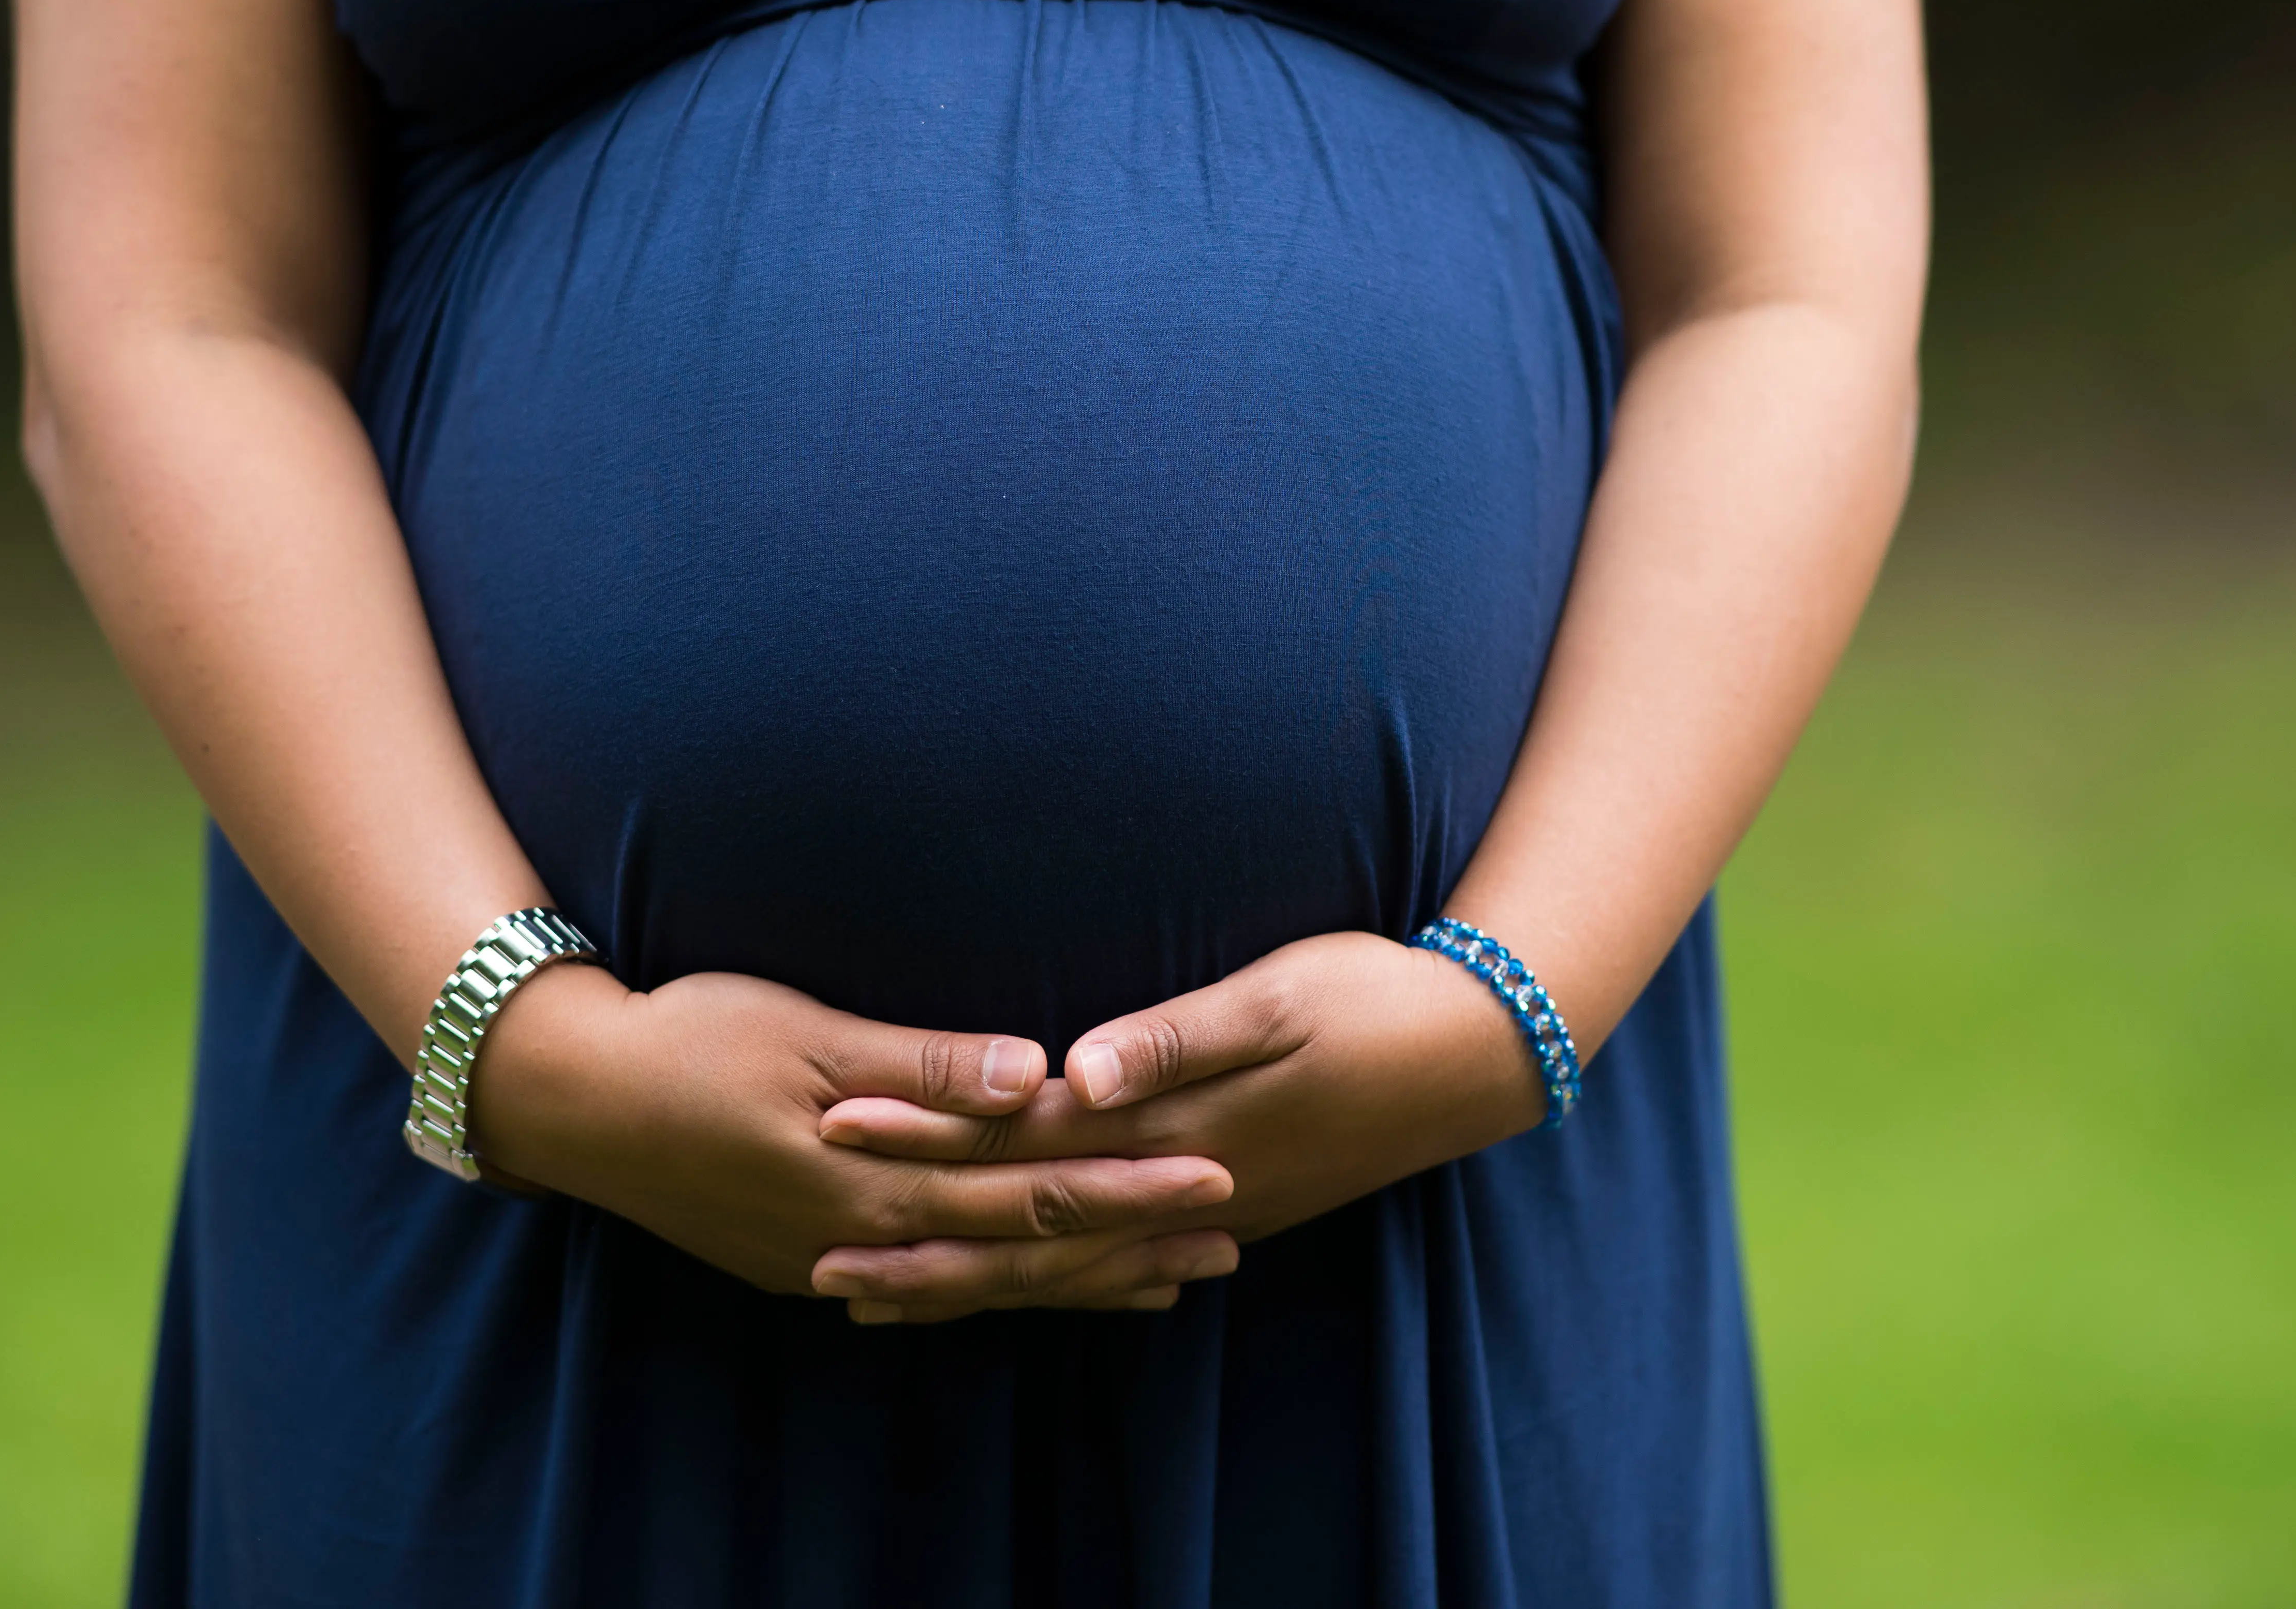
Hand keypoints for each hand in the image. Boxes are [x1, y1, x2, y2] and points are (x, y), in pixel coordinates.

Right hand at [471, 964, 1243, 1310]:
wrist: (575, 1100)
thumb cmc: (692, 1040)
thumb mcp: (807, 1034)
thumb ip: (925, 1063)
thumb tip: (1034, 1074)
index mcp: (875, 1170)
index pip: (1029, 1183)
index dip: (1126, 1180)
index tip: (1214, 1170)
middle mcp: (865, 1230)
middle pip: (1024, 1244)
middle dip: (1131, 1238)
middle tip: (1230, 1234)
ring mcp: (834, 1258)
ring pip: (984, 1280)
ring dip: (1080, 1278)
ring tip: (1170, 1275)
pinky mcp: (809, 1263)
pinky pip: (930, 1289)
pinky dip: (998, 1291)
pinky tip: (1039, 1290)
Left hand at [808, 930, 1548, 1321]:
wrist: (1476, 1050)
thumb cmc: (1372, 1000)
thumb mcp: (1278, 999)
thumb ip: (1177, 1037)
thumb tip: (1080, 1071)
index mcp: (1175, 1128)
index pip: (1024, 1140)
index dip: (929, 1133)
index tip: (836, 1122)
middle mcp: (1180, 1186)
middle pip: (1029, 1227)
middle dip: (922, 1236)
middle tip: (819, 1254)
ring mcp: (1208, 1210)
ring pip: (1067, 1263)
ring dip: (976, 1278)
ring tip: (887, 1295)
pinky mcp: (1229, 1208)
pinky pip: (1119, 1265)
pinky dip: (1057, 1283)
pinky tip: (1023, 1294)